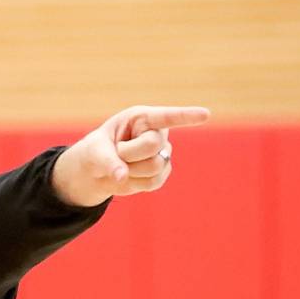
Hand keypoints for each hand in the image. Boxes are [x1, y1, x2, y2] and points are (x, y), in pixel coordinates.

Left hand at [51, 105, 210, 206]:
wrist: (98, 171)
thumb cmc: (97, 151)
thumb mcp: (94, 152)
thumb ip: (107, 161)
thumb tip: (122, 177)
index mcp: (141, 118)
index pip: (165, 116)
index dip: (185, 116)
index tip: (205, 114)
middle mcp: (157, 132)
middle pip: (152, 145)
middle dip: (129, 153)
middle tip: (117, 151)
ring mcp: (163, 152)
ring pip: (154, 166)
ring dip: (131, 170)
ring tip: (123, 164)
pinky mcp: (162, 172)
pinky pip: (153, 182)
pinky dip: (135, 184)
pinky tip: (130, 176)